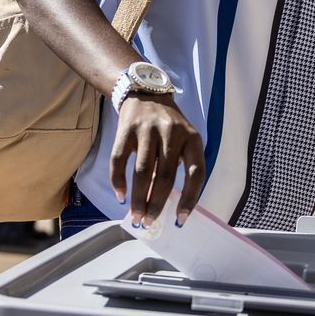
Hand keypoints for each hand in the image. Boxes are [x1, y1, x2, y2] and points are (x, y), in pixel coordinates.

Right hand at [111, 93, 205, 226]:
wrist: (146, 93)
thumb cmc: (168, 125)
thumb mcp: (184, 138)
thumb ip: (180, 165)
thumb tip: (167, 203)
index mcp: (192, 139)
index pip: (196, 173)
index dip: (190, 198)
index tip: (180, 219)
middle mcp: (172, 133)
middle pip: (165, 177)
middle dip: (157, 204)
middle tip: (149, 222)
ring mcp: (148, 130)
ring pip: (143, 172)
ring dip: (139, 198)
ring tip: (136, 216)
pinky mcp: (126, 129)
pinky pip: (119, 160)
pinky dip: (118, 181)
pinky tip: (121, 196)